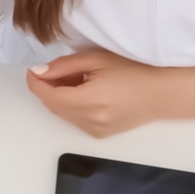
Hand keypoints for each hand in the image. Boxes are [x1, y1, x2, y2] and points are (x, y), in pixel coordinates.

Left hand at [25, 50, 173, 137]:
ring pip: (63, 113)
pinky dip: (72, 105)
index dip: (36, 83)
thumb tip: (39, 72)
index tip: (32, 70)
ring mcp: (95, 130)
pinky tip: (85, 91)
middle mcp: (91, 121)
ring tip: (77, 78)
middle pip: (53, 106)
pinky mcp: (100, 134)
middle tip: (57, 70)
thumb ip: (64, 66)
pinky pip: (75, 119)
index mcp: (91, 101)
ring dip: (60, 96)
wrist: (162, 93)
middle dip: (48, 88)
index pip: (49, 97)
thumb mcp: (96, 59)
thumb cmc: (133, 71)